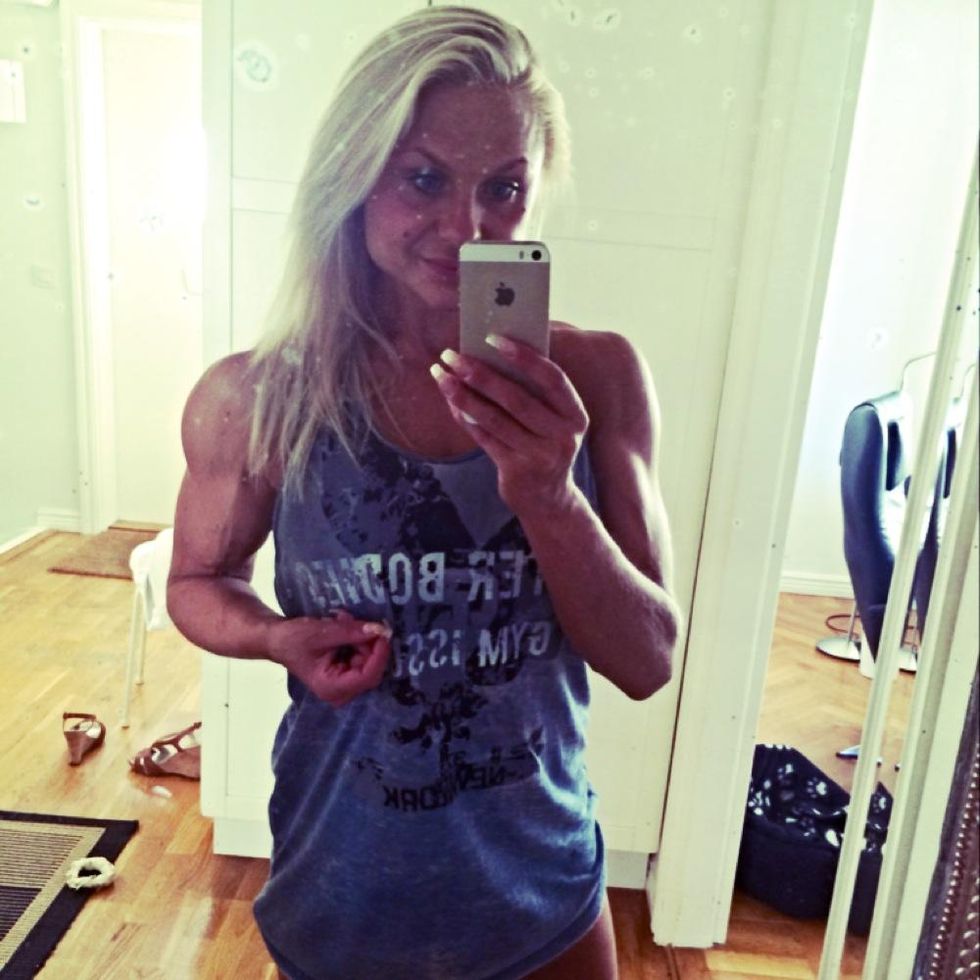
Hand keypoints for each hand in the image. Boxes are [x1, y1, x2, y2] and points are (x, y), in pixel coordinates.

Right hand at [266, 610, 391, 707]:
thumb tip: (380, 630)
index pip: (367, 677)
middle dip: (367, 644)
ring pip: (369, 661)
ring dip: (360, 639)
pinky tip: (343, 627)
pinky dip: (357, 641)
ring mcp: (344, 685)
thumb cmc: (295, 638)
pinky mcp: (346, 675)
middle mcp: (341, 692)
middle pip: (371, 669)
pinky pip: (362, 658)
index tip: (383, 633)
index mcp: (332, 688)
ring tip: (343, 620)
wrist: (279, 640)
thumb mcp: (323, 632)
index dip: (379, 655)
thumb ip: (352, 632)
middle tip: (355, 621)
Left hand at [431, 336, 588, 515]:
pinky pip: (484, 438)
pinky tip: (450, 400)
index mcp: (575, 415)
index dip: (524, 357)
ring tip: (441, 375)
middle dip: (481, 374)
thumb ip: (532, 392)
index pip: (552, 378)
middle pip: (517, 399)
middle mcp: (562, 436)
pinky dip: (465, 418)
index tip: (492, 338)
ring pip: (495, 419)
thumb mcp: (551, 420)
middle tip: (452, 355)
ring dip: (463, 395)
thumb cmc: (545, 445)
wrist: (548, 499)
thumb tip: (490, 353)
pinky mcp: (516, 471)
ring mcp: (540, 457)